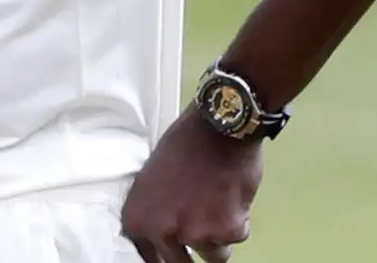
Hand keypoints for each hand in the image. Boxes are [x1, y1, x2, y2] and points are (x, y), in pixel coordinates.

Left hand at [119, 112, 263, 261]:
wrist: (218, 126)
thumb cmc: (184, 143)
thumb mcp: (151, 179)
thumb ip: (154, 211)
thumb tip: (162, 234)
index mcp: (137, 220)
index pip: (146, 257)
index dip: (163, 255)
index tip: (173, 254)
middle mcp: (162, 233)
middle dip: (192, 250)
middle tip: (202, 231)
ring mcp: (195, 234)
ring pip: (213, 254)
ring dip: (218, 236)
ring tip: (219, 203)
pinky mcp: (226, 231)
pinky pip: (236, 238)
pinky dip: (239, 221)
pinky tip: (233, 195)